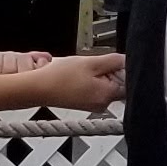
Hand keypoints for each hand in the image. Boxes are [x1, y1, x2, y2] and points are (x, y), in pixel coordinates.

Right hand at [0, 51, 122, 114]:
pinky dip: (89, 80)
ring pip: (105, 85)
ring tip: (82, 70)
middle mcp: (103, 104)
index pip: (128, 81)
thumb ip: (114, 61)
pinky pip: (95, 89)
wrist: (38, 88)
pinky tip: (77, 76)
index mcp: (107, 95)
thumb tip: (128, 60)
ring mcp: (94, 105)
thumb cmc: (59, 77)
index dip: (121, 68)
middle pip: (117, 83)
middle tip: (91, 65)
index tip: (110, 62)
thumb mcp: (90, 62)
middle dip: (108, 70)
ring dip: (98, 74)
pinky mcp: (85, 103)